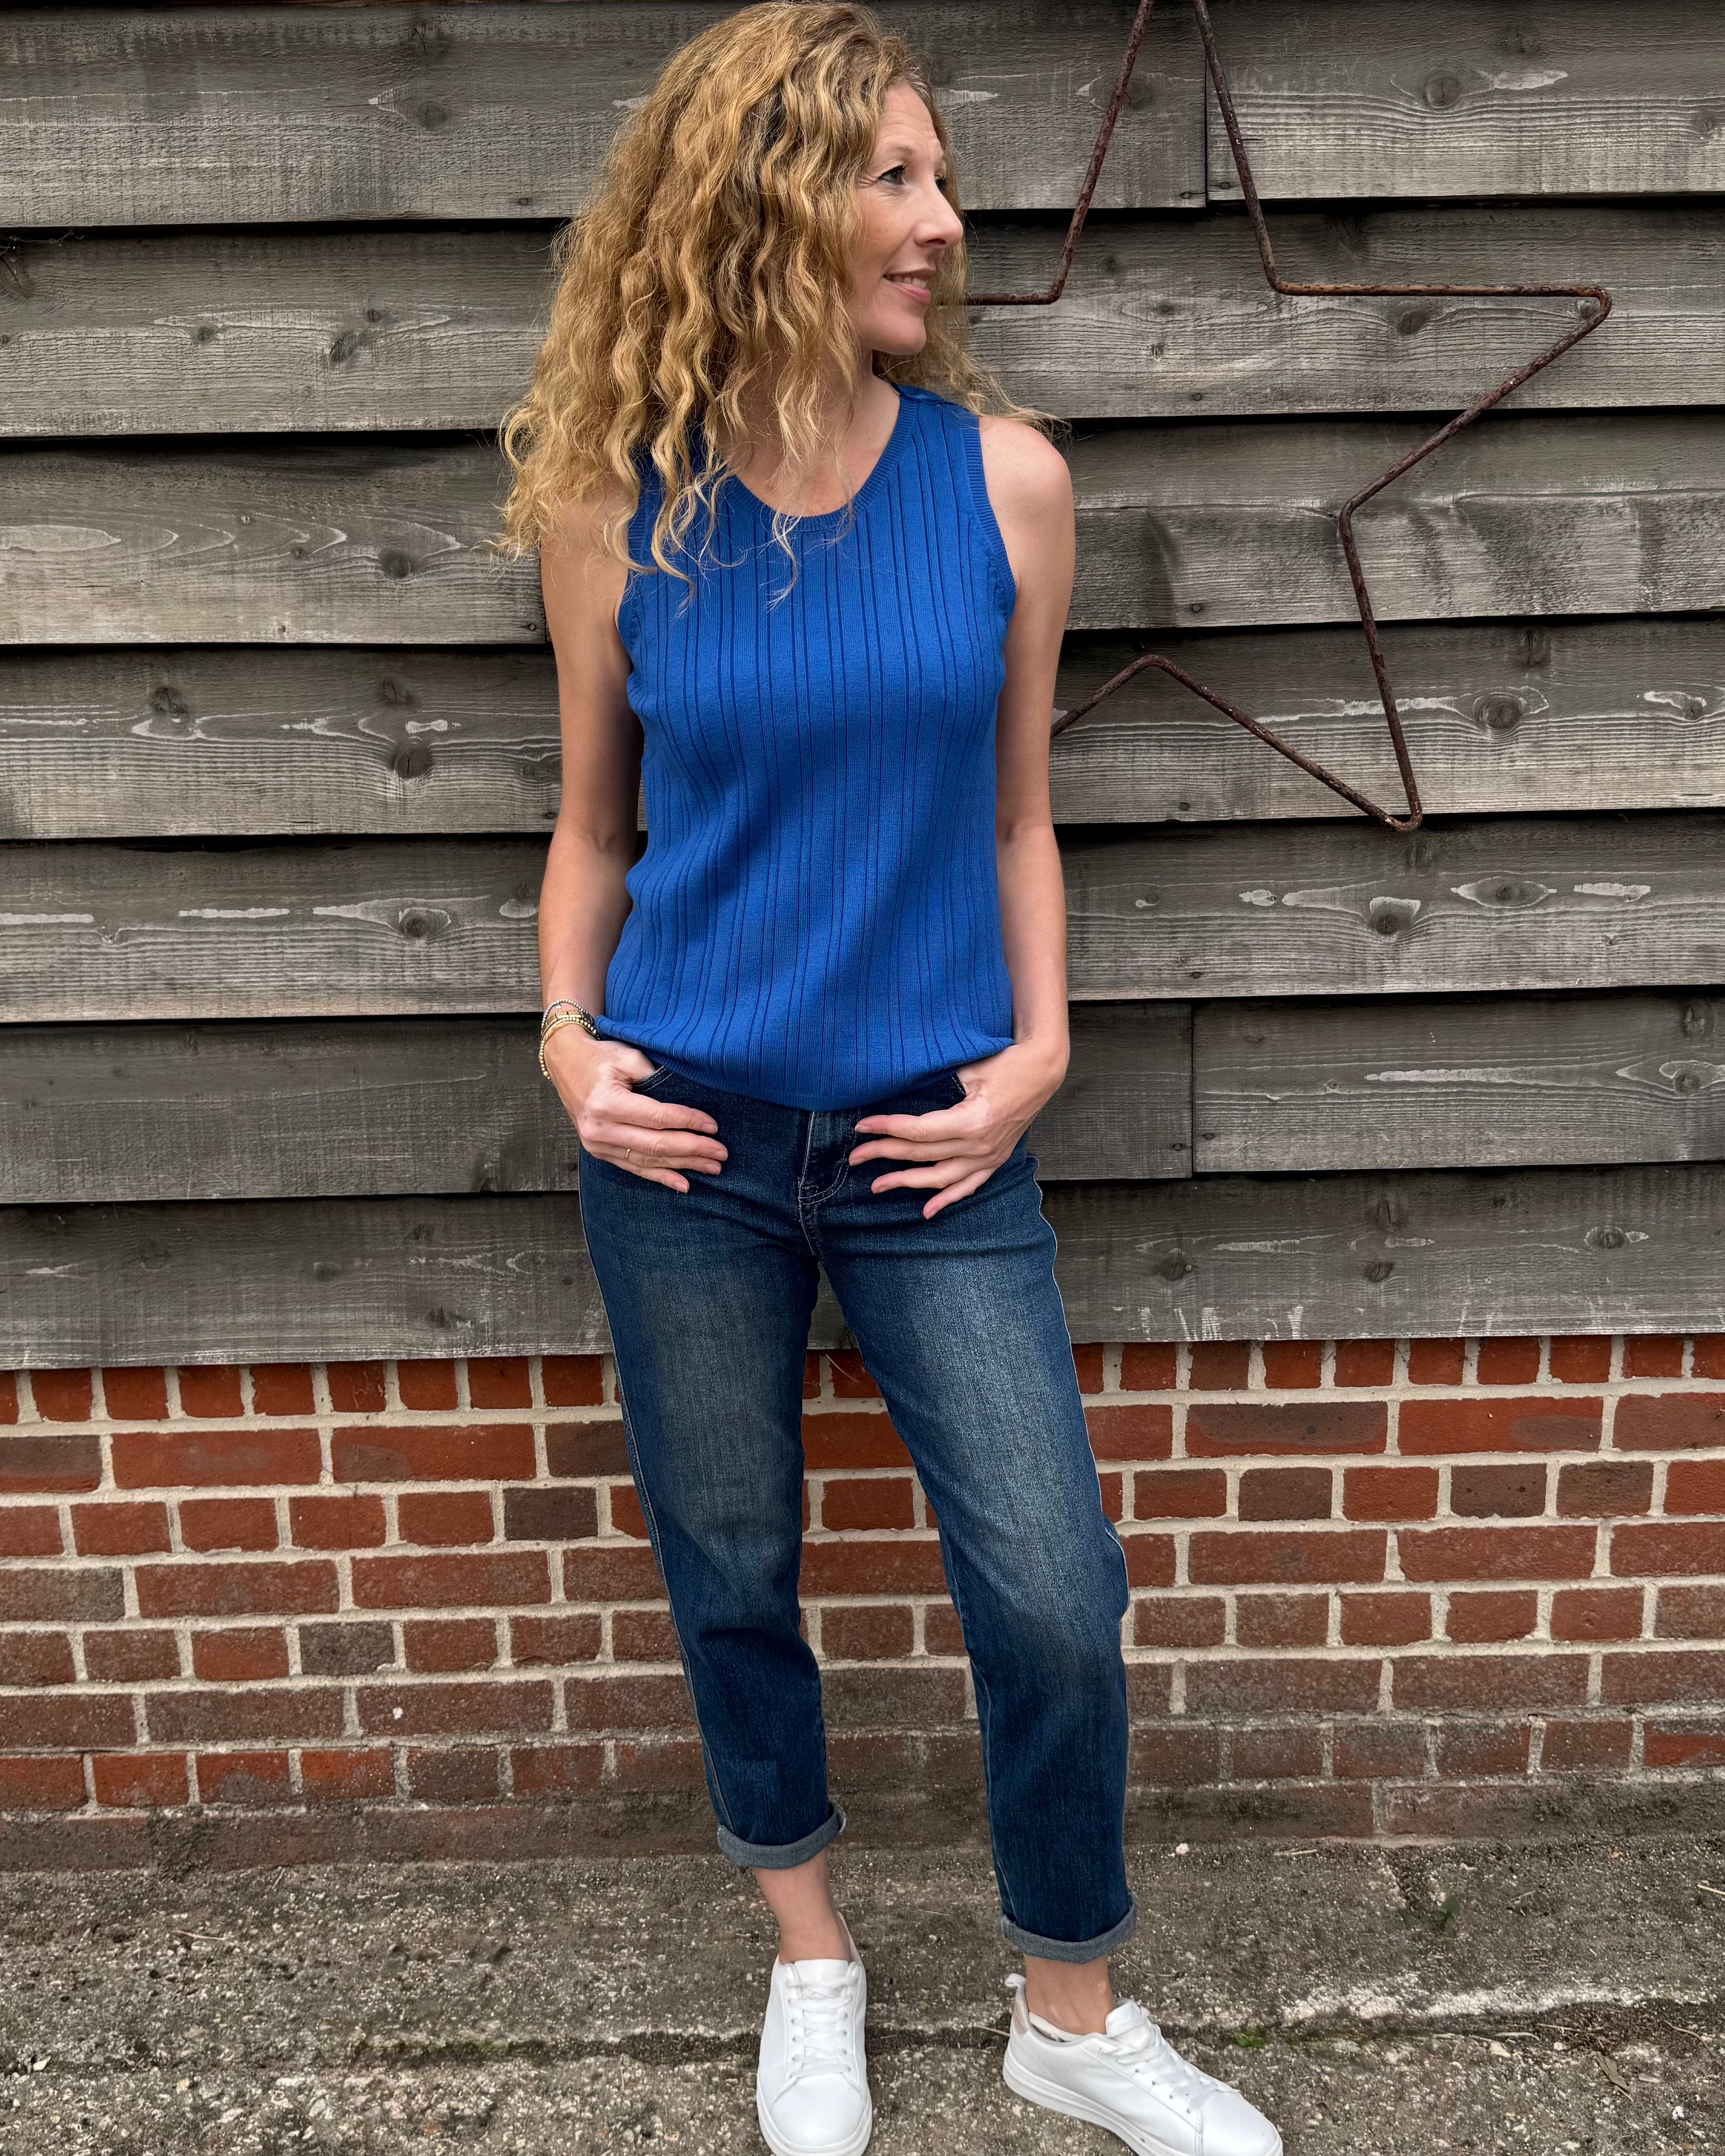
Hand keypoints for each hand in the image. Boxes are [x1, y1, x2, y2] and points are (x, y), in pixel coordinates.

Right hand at [544, 1027, 725, 1192]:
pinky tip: (683, 1183)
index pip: (657, 1118)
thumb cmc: (600, 1057)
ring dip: (682, 1166)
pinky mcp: (599, 1152)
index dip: (688, 1122)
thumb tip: (689, 1099)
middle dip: (692, 1150)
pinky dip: (660, 1176)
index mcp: (606, 1104)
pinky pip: (634, 1168)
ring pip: (648, 1160)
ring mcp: (597, 1144)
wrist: (565, 1064)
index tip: (713, 1126)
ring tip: (711, 1168)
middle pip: (655, 1144)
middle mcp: (599, 1129)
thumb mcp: (627, 1057)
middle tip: (721, 1154)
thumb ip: (656, 1077)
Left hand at [847, 1040, 1064, 1219]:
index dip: (886, 1128)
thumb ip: (937, 1086)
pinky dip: (947, 1199)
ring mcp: (988, 1156)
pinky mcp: (995, 1159)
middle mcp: (979, 1146)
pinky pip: (968, 1186)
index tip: (860, 1127)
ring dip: (907, 1182)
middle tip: (855, 1157)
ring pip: (940, 1178)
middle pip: (921, 1154)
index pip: (917, 1131)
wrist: (1042, 1070)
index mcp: (971, 1121)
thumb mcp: (968, 1070)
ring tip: (878, 1185)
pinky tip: (926, 1211)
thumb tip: (900, 1094)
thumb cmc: (1005, 1062)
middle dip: (884, 1154)